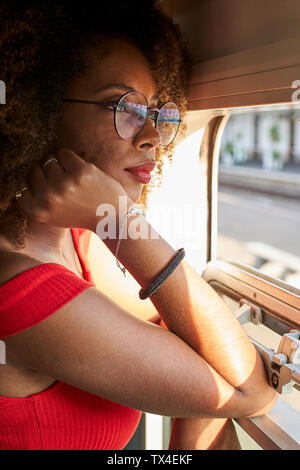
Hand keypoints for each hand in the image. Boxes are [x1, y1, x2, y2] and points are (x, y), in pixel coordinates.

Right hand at [16, 149, 131, 232]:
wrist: (111, 217)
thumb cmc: (81, 214)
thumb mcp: (53, 216)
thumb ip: (38, 200)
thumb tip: (29, 175)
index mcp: (38, 211)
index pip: (22, 188)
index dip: (34, 186)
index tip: (48, 190)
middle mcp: (49, 198)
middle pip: (35, 171)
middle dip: (48, 174)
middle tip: (63, 183)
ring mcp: (64, 184)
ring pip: (49, 161)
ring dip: (60, 166)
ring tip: (72, 179)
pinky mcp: (80, 171)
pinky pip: (64, 153)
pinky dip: (70, 159)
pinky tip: (79, 171)